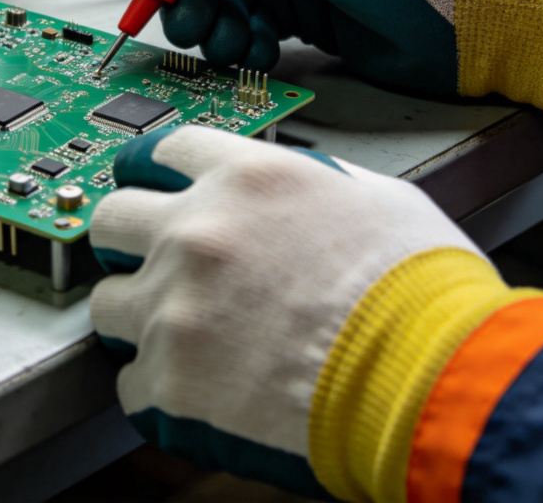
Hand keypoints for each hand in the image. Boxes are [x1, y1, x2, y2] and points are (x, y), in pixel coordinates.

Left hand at [90, 126, 526, 500]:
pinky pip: (130, 379)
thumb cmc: (423, 296)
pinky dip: (158, 387)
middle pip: (112, 218)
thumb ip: (313, 181)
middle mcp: (198, 230)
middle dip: (127, 240)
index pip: (161, 152)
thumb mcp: (377, 198)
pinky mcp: (171, 378)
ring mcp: (176, 304)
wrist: (435, 383)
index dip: (153, 171)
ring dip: (137, 317)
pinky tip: (198, 390)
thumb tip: (298, 186)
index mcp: (246, 178)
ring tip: (181, 338)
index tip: (149, 187)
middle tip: (150, 264)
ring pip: (107, 300)